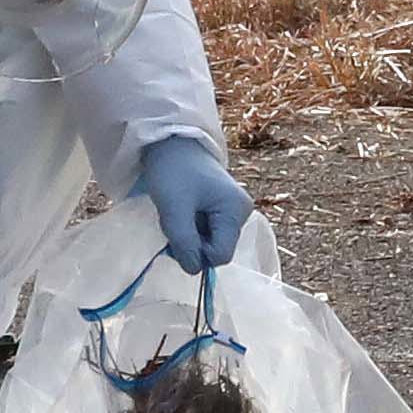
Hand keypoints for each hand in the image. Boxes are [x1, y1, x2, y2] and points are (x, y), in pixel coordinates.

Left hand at [133, 130, 249, 276]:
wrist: (171, 142)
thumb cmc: (173, 171)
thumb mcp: (174, 209)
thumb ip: (184, 243)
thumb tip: (194, 270)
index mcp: (236, 211)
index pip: (220, 256)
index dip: (197, 254)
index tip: (176, 235)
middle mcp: (242, 213)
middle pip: (217, 250)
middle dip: (193, 244)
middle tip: (174, 222)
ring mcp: (234, 211)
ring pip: (211, 242)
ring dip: (190, 237)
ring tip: (178, 213)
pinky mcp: (223, 209)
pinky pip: (208, 232)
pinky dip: (192, 228)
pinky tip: (183, 211)